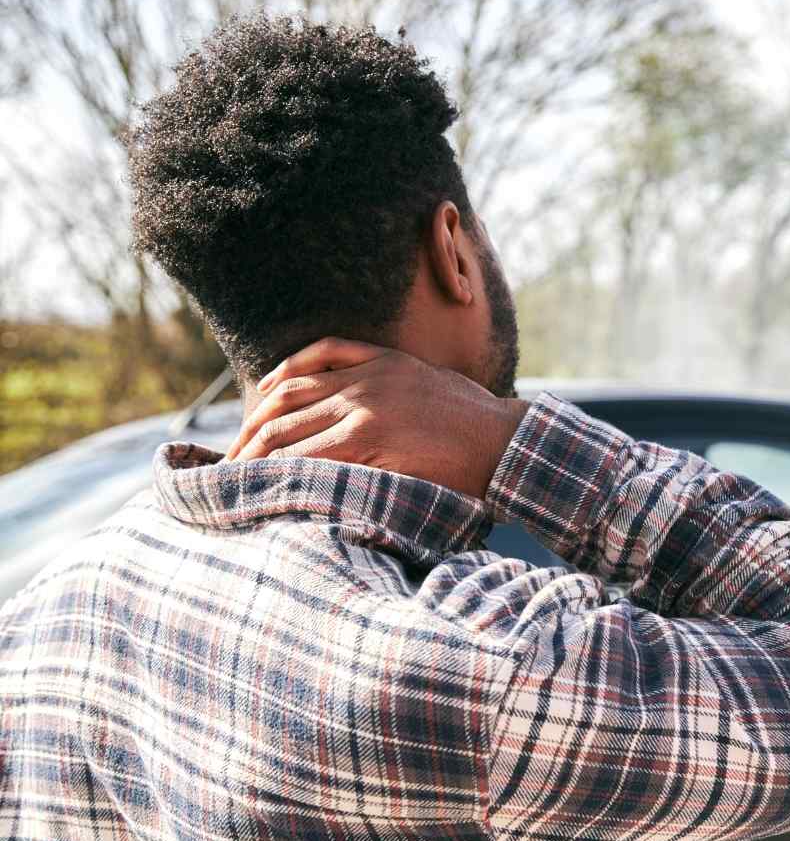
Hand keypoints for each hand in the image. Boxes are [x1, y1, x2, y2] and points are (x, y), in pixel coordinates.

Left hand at [225, 337, 527, 499]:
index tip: (253, 420)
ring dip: (257, 454)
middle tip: (232, 457)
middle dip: (252, 430)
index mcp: (380, 359)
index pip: (304, 367)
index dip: (270, 393)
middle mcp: (366, 377)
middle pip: (286, 397)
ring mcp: (365, 405)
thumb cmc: (479, 423)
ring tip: (237, 476)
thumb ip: (395, 385)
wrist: (506, 441)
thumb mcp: (433, 384)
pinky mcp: (370, 436)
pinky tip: (269, 481)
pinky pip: (312, 452)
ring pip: (291, 426)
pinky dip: (285, 468)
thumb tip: (370, 413)